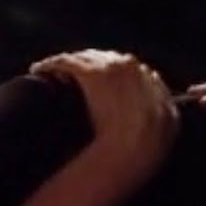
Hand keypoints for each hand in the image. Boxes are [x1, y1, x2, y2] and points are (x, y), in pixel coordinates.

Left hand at [29, 49, 177, 184]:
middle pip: (108, 60)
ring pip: (85, 58)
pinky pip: (65, 61)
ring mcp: (109, 67)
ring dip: (71, 64)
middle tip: (78, 80)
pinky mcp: (87, 72)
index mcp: (151, 80)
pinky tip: (38, 70)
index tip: (106, 89)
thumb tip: (156, 119)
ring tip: (56, 72)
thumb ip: (163, 117)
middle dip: (94, 68)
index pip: (132, 70)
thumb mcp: (167, 130)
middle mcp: (131, 67)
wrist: (134, 147)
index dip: (118, 79)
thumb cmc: (150, 147)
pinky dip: (51, 65)